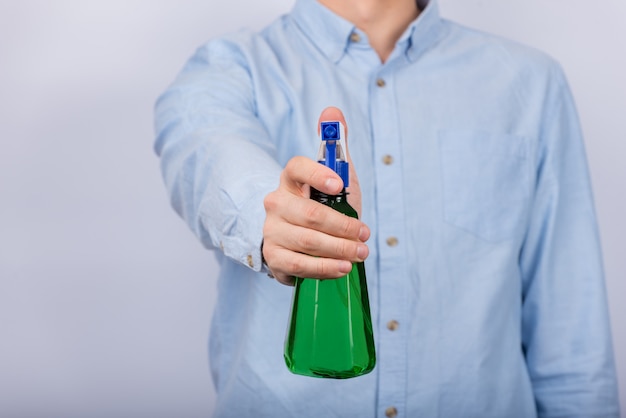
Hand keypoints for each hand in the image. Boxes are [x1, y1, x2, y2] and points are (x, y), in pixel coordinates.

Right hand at [262, 107, 368, 285]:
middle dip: (344, 227)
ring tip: (360, 253)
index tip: (339, 184)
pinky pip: (301, 265)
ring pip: (308, 241)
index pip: (297, 167)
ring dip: (340, 249)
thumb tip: (332, 111)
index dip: (318, 174)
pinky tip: (343, 268)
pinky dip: (326, 268)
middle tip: (365, 235)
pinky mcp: (274, 257)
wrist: (299, 241)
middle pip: (311, 214)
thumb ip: (335, 145)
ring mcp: (272, 231)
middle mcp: (276, 202)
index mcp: (290, 179)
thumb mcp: (334, 177)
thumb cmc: (321, 205)